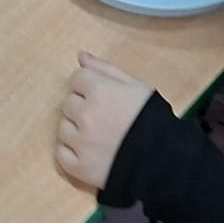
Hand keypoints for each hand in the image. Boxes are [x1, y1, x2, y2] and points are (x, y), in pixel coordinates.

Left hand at [56, 53, 154, 190]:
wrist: (162, 159)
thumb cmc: (152, 118)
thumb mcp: (134, 85)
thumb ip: (104, 69)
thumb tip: (81, 56)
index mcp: (99, 90)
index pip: (77, 79)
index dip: (89, 87)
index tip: (102, 97)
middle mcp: (84, 114)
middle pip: (68, 103)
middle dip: (82, 107)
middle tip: (103, 117)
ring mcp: (79, 142)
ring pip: (63, 128)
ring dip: (76, 129)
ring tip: (99, 136)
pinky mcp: (78, 166)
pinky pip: (61, 153)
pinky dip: (71, 152)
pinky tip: (89, 151)